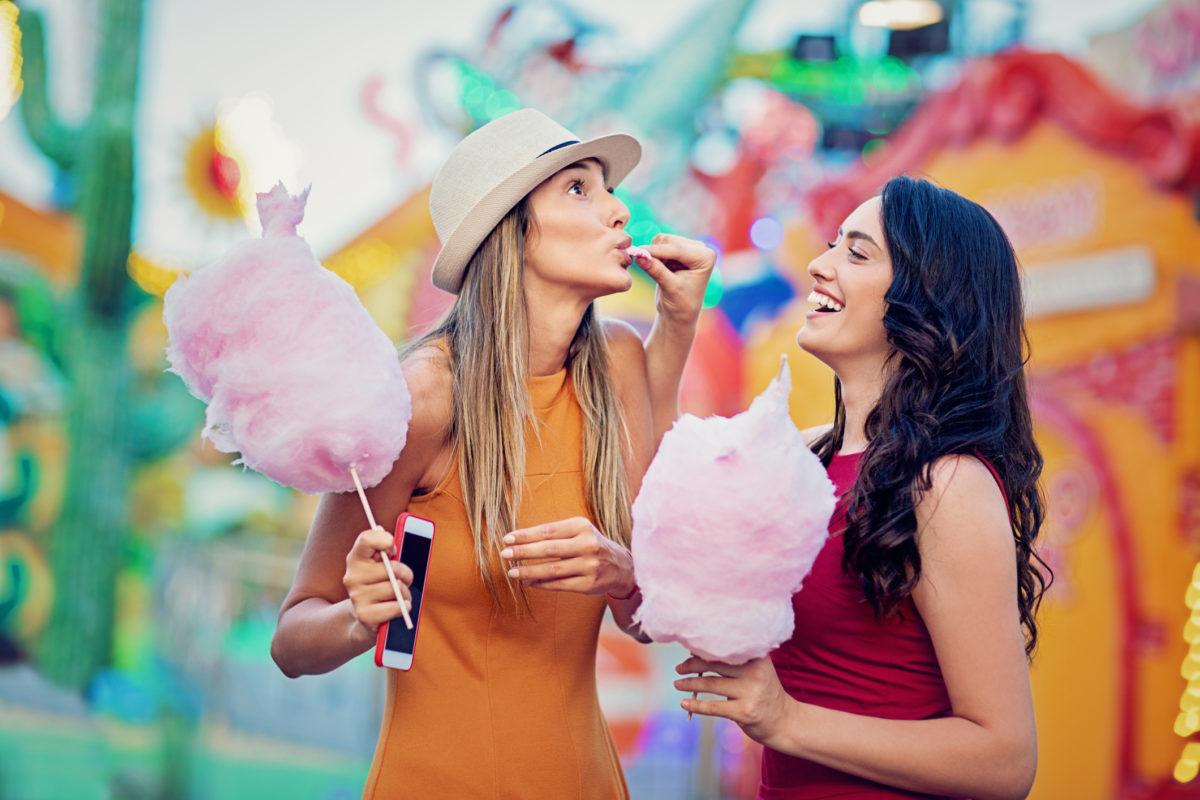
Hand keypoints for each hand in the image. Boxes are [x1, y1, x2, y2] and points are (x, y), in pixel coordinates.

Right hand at [343, 525, 412, 636]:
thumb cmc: (380, 585)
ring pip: (396, 588)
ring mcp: (357, 596)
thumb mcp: (381, 564)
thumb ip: (385, 548)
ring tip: (399, 596)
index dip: (385, 540)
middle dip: (405, 574)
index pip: (366, 539)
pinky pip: (396, 607)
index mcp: (356, 558)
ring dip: (405, 593)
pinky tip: (400, 607)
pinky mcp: (365, 615)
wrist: (366, 618)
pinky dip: (404, 607)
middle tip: (403, 579)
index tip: (393, 549)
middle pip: (392, 567)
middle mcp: (352, 576)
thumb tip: (386, 533)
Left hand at [500, 516, 634, 596]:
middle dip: (524, 552)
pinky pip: (559, 585)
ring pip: (552, 570)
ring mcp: (589, 566)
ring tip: (512, 572)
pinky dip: (541, 584)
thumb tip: (520, 540)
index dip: (526, 535)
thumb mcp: (578, 531)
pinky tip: (529, 582)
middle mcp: (587, 545)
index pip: (548, 531)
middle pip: (549, 549)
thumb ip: (554, 534)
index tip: (507, 539)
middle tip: (504, 554)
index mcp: (582, 527)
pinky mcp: (588, 584)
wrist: (620, 566)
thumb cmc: (590, 545)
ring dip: (529, 572)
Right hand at [636, 233, 714, 325]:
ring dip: (654, 254)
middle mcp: (699, 249)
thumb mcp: (670, 288)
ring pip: (662, 240)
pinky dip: (654, 255)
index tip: (638, 253)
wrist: (679, 313)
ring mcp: (688, 247)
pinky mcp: (678, 249)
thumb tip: (639, 256)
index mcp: (705, 257)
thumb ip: (656, 270)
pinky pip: (659, 245)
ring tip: (659, 273)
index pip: (678, 249)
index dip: (657, 251)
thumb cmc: (680, 304)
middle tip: (648, 269)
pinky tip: (659, 269)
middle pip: (669, 240)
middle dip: (656, 253)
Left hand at [674, 655, 794, 747]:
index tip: (688, 646)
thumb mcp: (756, 670)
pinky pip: (713, 707)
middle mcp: (755, 671)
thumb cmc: (763, 692)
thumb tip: (697, 652)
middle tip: (679, 668)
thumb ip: (735, 660)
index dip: (702, 647)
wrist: (784, 721)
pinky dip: (696, 705)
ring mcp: (751, 692)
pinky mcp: (745, 712)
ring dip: (689, 683)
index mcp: (757, 656)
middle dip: (691, 664)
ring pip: (710, 684)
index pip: (724, 647)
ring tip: (678, 683)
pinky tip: (684, 703)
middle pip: (714, 663)